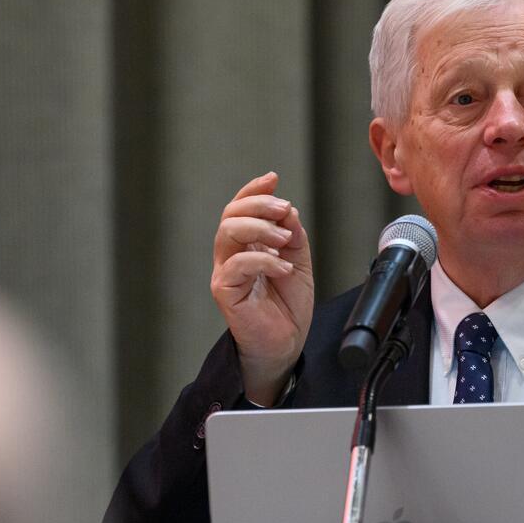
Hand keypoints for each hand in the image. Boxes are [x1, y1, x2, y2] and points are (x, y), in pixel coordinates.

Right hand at [210, 172, 313, 404]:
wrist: (286, 343)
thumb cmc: (287, 306)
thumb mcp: (298, 263)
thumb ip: (293, 237)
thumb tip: (288, 210)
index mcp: (246, 245)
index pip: (240, 208)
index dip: (253, 190)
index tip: (273, 178)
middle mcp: (231, 255)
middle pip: (230, 215)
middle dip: (259, 205)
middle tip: (285, 210)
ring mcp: (226, 272)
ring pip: (228, 233)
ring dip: (260, 228)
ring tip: (286, 239)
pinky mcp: (225, 291)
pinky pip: (238, 265)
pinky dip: (265, 260)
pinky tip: (284, 268)